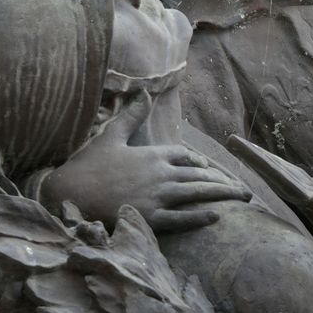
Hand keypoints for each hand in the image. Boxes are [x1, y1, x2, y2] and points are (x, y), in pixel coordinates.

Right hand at [41, 92, 251, 232]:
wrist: (67, 194)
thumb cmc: (87, 165)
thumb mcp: (111, 135)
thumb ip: (132, 115)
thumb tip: (145, 93)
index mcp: (153, 153)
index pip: (187, 157)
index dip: (200, 164)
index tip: (208, 170)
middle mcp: (160, 173)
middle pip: (200, 176)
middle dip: (224, 182)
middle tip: (245, 190)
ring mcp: (157, 196)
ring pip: (197, 194)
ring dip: (222, 196)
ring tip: (241, 199)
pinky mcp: (150, 218)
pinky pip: (182, 219)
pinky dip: (200, 217)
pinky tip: (216, 217)